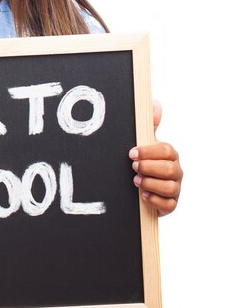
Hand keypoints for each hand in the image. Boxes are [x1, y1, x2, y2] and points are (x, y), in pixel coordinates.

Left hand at [129, 101, 182, 216]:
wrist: (138, 186)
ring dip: (150, 184)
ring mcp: (175, 188)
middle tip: (133, 168)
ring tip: (136, 181)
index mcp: (170, 154)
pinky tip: (143, 196)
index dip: (148, 151)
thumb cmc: (144, 161)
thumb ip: (150, 124)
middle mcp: (175, 171)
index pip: (166, 150)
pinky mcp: (170, 204)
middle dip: (149, 167)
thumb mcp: (144, 142)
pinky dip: (154, 200)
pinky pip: (168, 204)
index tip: (131, 153)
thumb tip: (155, 103)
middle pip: (169, 169)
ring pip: (170, 187)